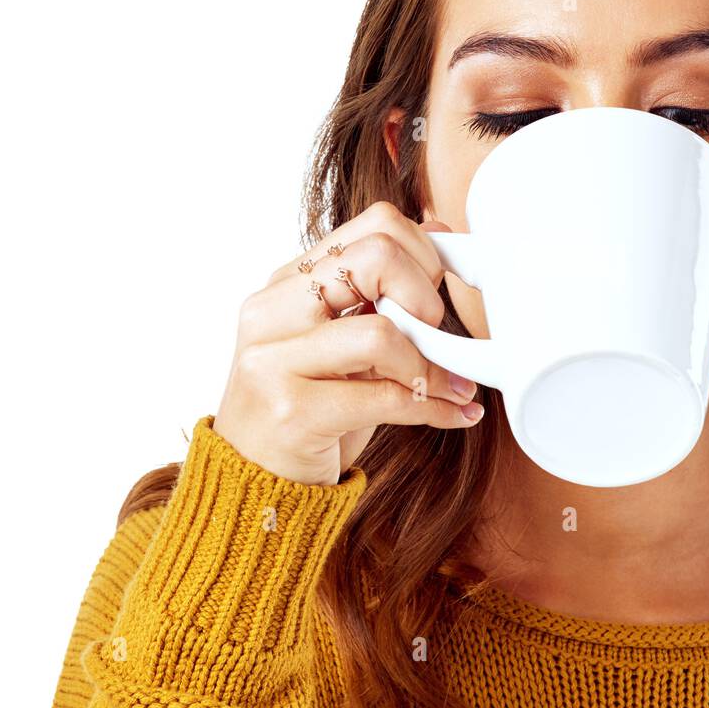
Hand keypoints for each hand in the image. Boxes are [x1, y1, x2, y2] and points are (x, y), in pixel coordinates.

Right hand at [213, 201, 482, 484]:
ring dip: (432, 364)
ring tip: (450, 383)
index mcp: (287, 281)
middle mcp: (272, 310)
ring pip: (382, 332)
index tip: (435, 296)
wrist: (254, 483)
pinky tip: (454, 412)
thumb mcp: (341, 340)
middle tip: (436, 336)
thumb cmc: (309, 408)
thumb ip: (378, 289)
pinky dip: (434, 405)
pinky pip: (386, 397)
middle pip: (377, 258)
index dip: (424, 255)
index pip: (375, 224)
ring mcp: (273, 360)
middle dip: (427, 298)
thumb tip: (440, 230)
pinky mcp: (291, 412)